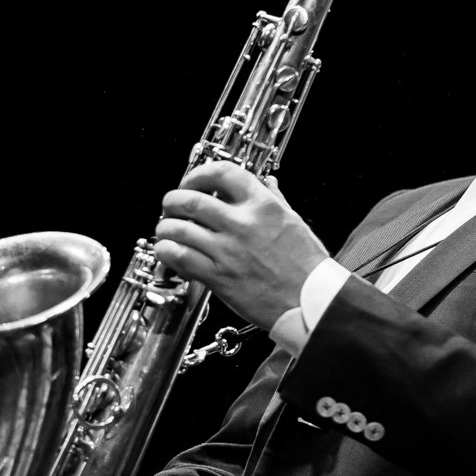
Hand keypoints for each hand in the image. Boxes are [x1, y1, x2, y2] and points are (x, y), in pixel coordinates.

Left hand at [154, 161, 329, 329]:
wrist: (311, 303)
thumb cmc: (307, 267)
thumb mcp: (295, 223)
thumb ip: (276, 200)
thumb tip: (267, 183)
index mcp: (264, 206)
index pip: (222, 173)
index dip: (198, 173)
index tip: (192, 181)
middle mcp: (243, 224)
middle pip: (191, 199)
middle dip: (173, 200)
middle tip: (170, 205)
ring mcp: (228, 250)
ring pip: (179, 228)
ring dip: (165, 227)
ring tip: (166, 230)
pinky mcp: (218, 276)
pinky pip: (180, 257)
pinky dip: (167, 251)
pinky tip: (168, 251)